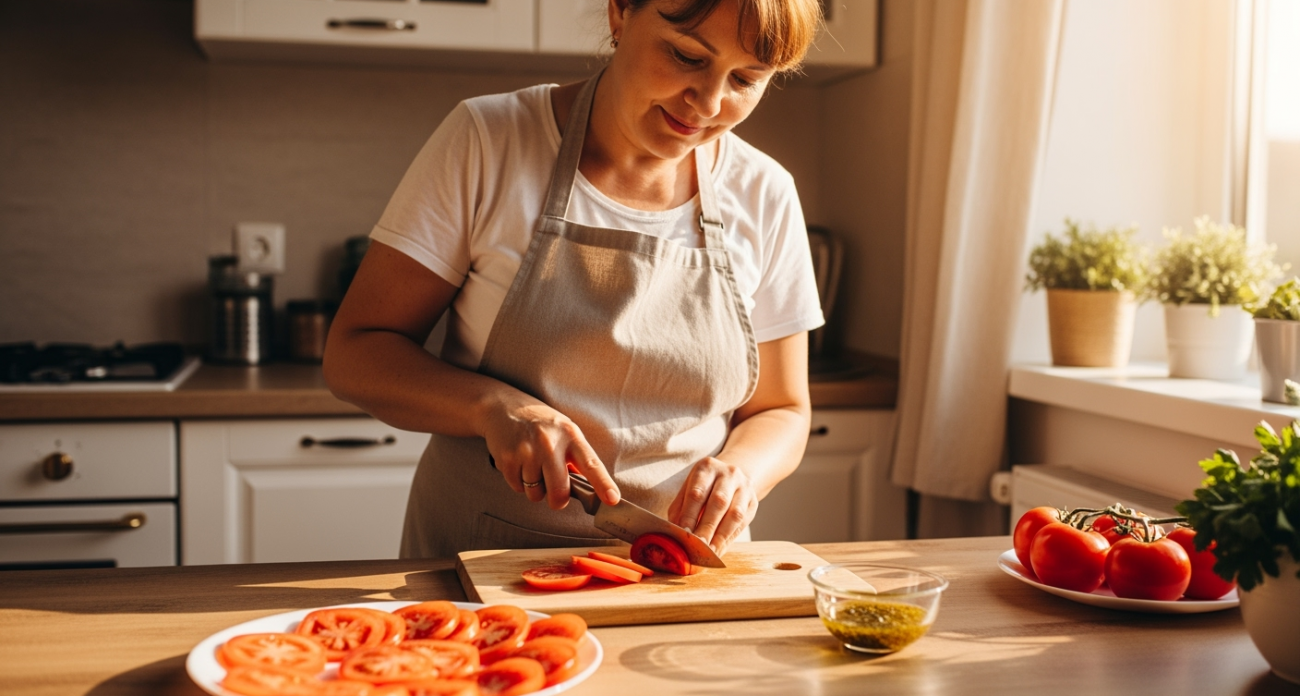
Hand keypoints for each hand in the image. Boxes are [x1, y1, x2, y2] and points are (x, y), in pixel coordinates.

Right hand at [481, 392, 619, 509]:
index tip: (612, 499)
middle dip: (558, 500)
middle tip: (556, 497)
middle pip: (559, 491)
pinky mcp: (507, 459)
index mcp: (570, 435)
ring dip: (535, 489)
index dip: (603, 484)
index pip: (591, 464)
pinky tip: (518, 464)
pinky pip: (518, 488)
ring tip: (532, 467)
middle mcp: (549, 443)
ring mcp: (527, 451)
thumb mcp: (563, 431)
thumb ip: (574, 457)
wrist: (502, 406)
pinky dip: (518, 482)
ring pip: (536, 493)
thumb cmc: (539, 422)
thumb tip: (583, 489)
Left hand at [667, 456, 757, 554]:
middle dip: (707, 528)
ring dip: (720, 536)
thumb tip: (674, 533)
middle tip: (697, 547)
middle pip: (718, 502)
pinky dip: (729, 539)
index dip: (690, 515)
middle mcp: (728, 474)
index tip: (684, 534)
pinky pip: (743, 523)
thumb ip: (680, 509)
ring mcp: (744, 487)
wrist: (731, 477)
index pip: (697, 493)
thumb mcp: (688, 489)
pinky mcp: (753, 502)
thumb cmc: (704, 486)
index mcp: (707, 467)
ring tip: (709, 552)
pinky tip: (719, 549)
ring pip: (734, 514)